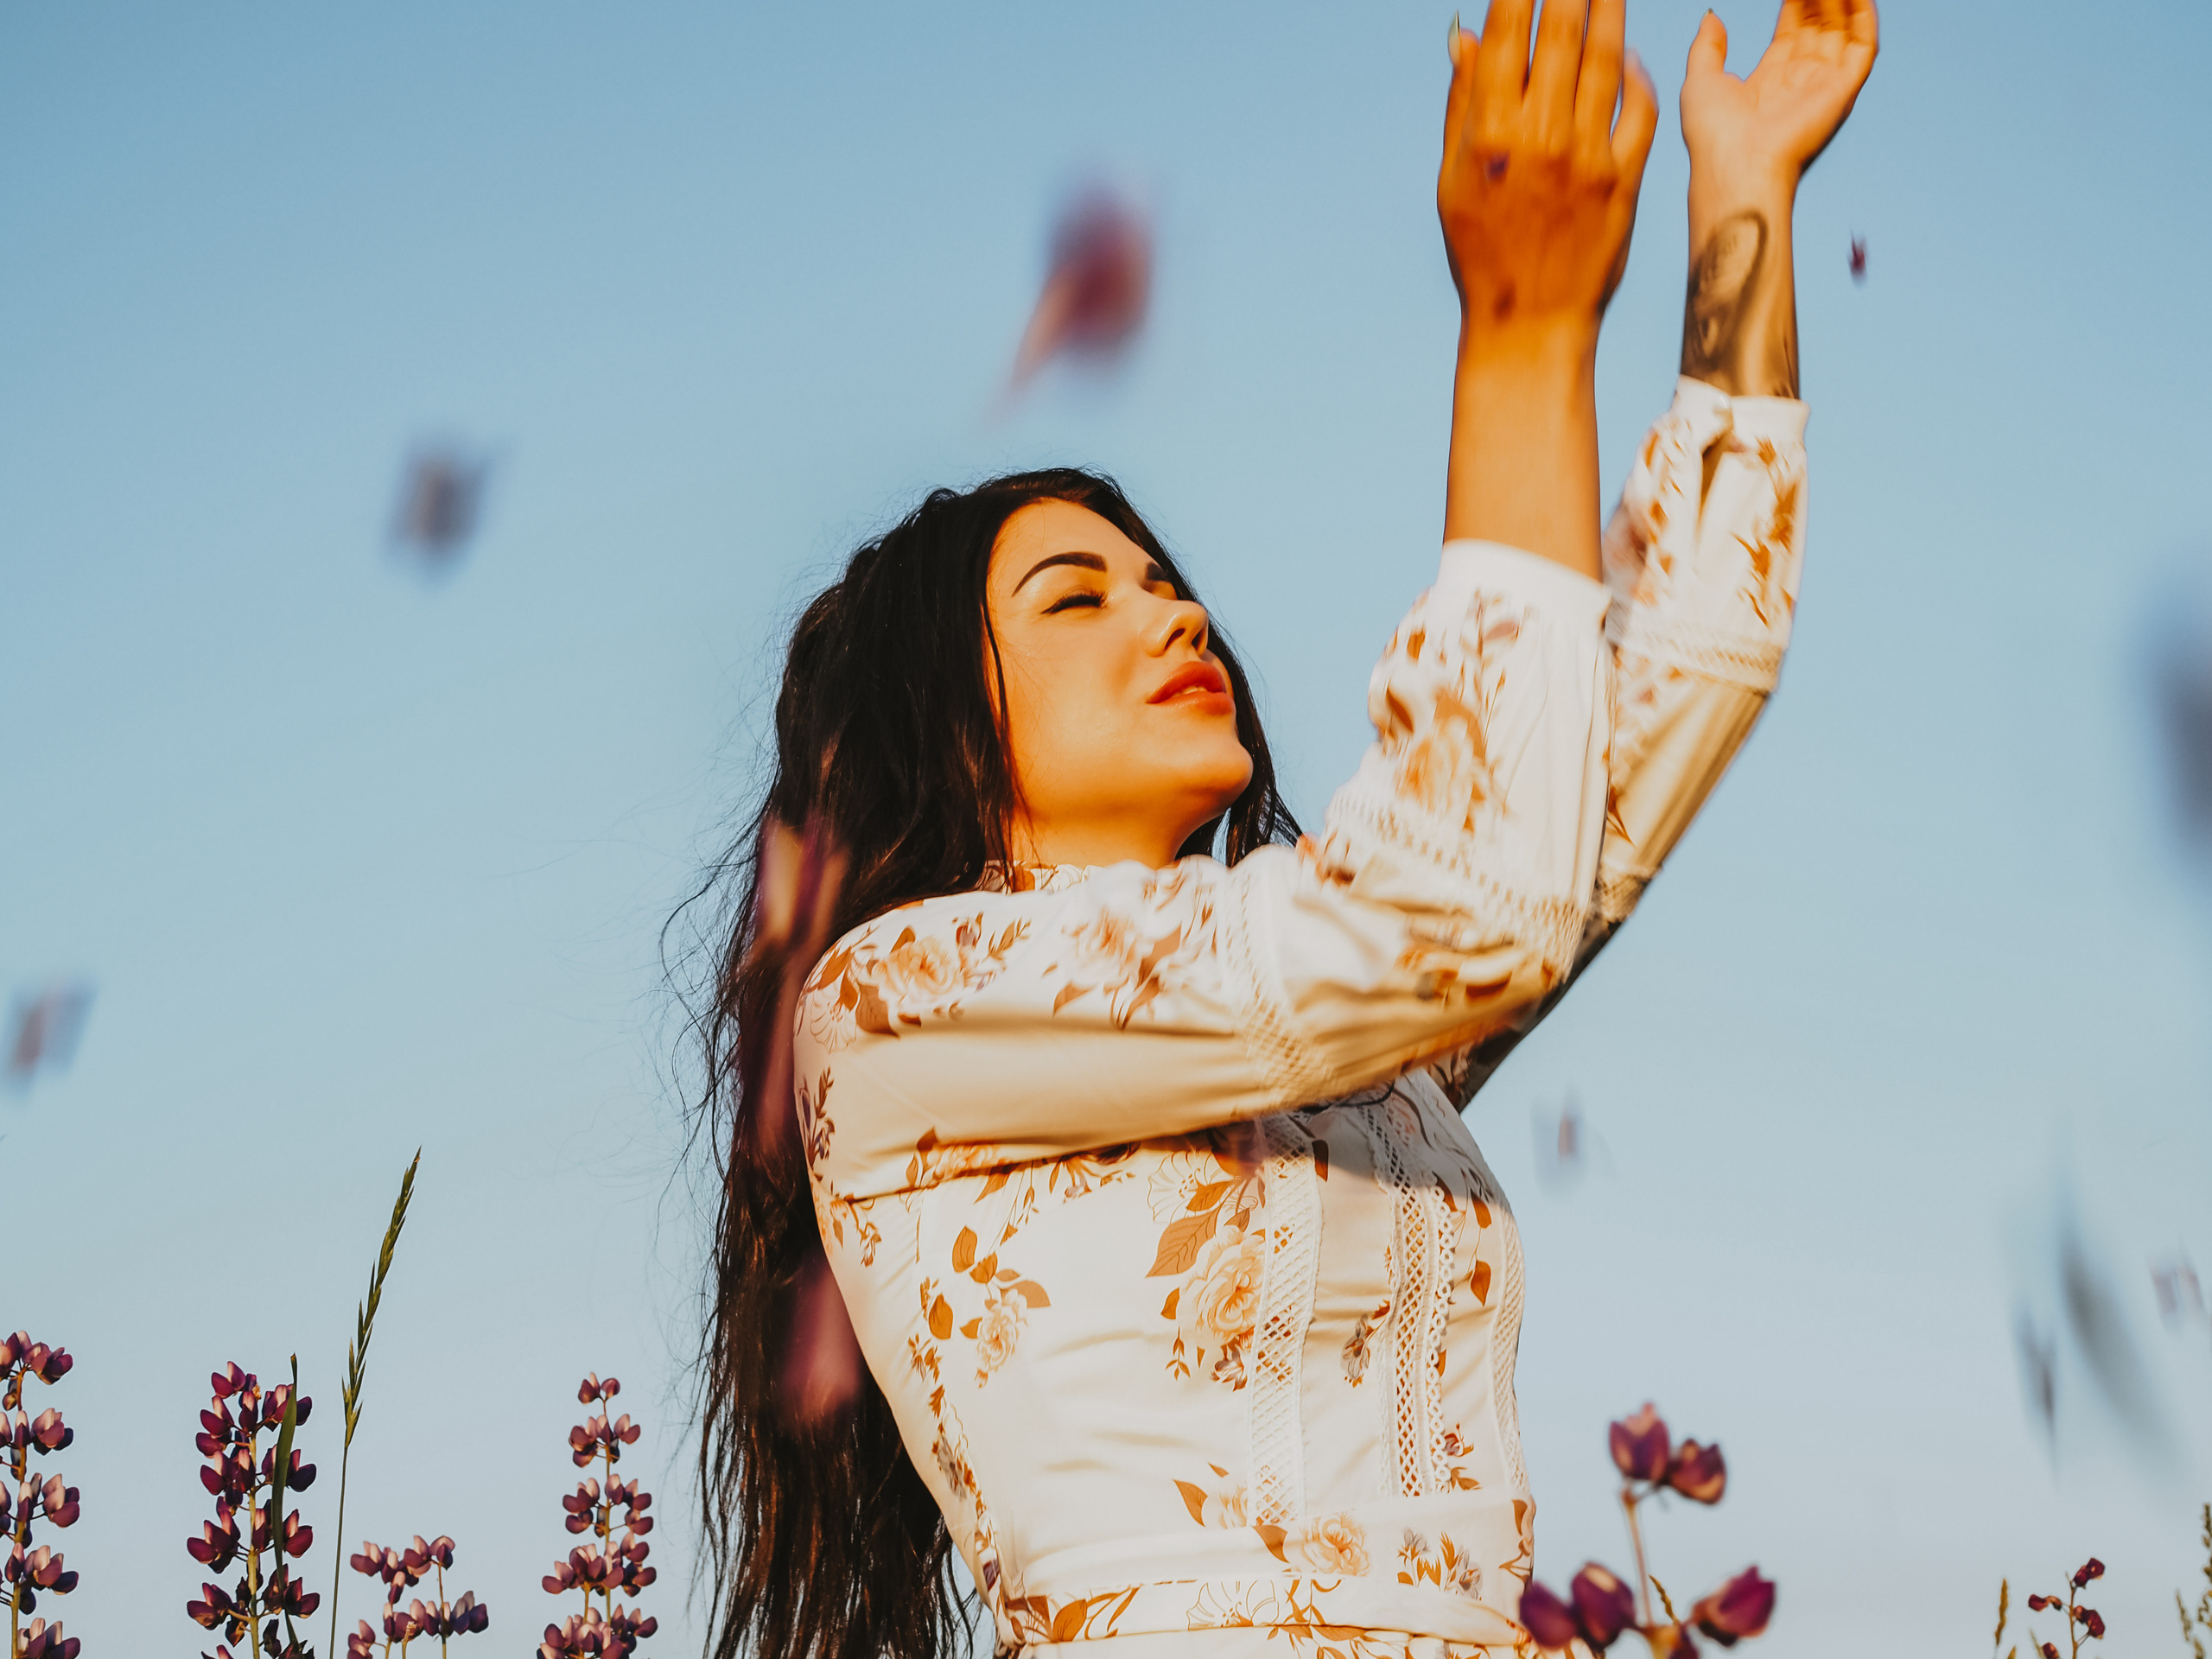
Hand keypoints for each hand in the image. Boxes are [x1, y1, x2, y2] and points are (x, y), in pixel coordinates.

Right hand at [1439, 0, 1658, 352]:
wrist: (1530, 323)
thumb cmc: (1482, 253)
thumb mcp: (1452, 181)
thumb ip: (1462, 105)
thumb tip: (1465, 33)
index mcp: (1489, 137)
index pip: (1509, 37)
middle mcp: (1540, 139)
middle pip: (1563, 35)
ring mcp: (1586, 158)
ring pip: (1606, 60)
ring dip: (1610, 10)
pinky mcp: (1623, 180)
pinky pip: (1637, 109)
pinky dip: (1636, 74)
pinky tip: (1629, 55)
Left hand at [1681, 1, 1877, 187]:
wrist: (1735, 165)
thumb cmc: (1713, 135)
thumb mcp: (1700, 81)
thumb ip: (1708, 47)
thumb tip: (1711, 16)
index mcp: (1769, 83)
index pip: (1791, 33)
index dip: (1794, 5)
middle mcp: (1799, 84)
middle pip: (1818, 28)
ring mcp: (1823, 87)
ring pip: (1842, 31)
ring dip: (1841, 3)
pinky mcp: (1842, 91)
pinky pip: (1863, 46)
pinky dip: (1864, 17)